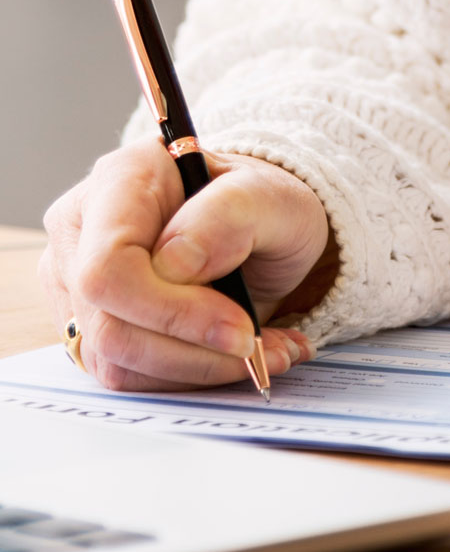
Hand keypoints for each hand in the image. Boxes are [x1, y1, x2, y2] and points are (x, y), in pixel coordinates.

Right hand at [40, 138, 335, 391]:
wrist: (258, 227)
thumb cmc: (261, 204)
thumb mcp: (272, 196)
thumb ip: (230, 215)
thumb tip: (175, 263)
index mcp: (122, 177)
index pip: (109, 265)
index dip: (171, 311)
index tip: (240, 327)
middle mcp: (82, 226)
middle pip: (107, 322)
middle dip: (191, 349)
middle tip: (256, 346)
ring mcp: (75, 279)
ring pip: (114, 360)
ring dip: (196, 368)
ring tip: (261, 349)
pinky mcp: (87, 323)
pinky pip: (127, 373)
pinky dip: (188, 374)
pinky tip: (233, 354)